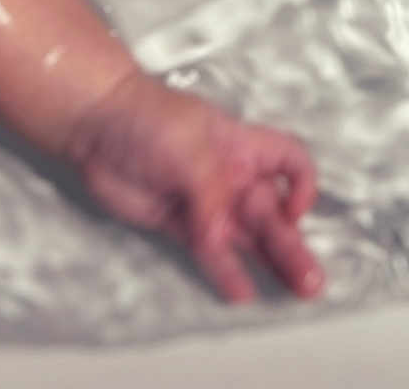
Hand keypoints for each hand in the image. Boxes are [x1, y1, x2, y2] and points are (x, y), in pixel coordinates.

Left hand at [68, 70, 323, 302]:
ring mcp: (207, 203)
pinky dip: (226, 271)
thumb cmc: (149, 117)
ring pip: (248, 237)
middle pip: (272, 212)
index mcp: (242, 144)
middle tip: (311, 281)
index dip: (300, 185)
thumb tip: (219, 237)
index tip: (292, 210)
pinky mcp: (182, 225)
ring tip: (295, 290)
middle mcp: (231, 175)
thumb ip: (210, 194)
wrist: (97, 125)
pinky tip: (240, 291)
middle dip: (293, 244)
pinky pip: (212, 252)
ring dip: (271, 263)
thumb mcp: (190, 148)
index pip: (288, 161)